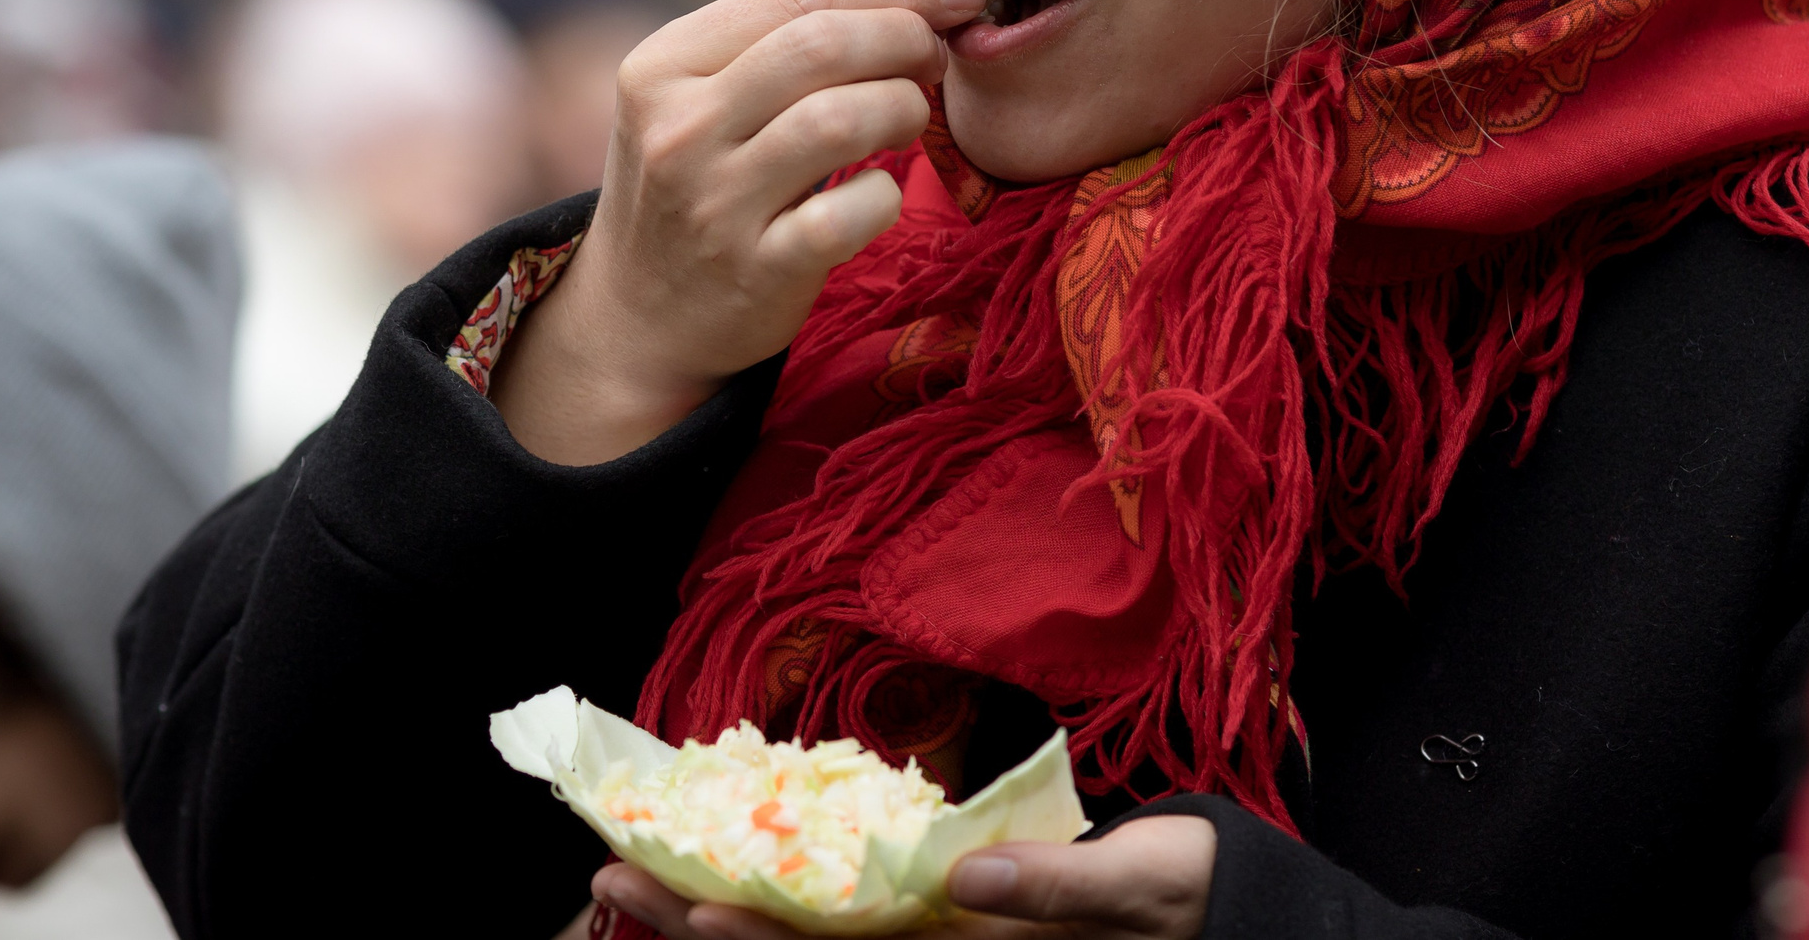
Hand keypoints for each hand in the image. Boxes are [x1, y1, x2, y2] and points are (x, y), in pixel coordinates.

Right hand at [492, 0, 987, 464]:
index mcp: (663, 64)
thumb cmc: (696, 185)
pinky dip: (886, 197)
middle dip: (906, 38)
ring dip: (904, 109)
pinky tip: (879, 196)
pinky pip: (850, 213)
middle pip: (823, 45)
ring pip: (841, 120)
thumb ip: (781, 45)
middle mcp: (679, 128)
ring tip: (909, 118)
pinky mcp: (756, 271)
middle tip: (936, 58)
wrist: (637, 318)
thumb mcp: (698, 100)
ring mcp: (714, 203)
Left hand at [588, 816, 1215, 938]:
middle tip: (609, 881)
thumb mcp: (1126, 890)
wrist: (1198, 905)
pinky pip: (835, 918)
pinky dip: (770, 899)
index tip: (689, 911)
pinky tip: (708, 874)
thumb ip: (1052, 884)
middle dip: (700, 924)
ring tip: (624, 880)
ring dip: (712, 914)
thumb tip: (967, 877)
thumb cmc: (1169, 897)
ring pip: (801, 939)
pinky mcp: (931, 917)